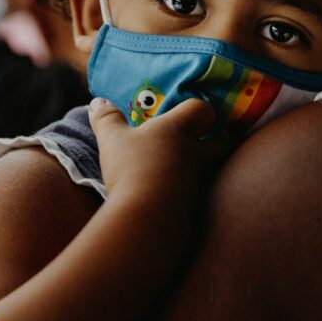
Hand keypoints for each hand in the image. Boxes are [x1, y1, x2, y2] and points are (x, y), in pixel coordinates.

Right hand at [87, 97, 231, 201]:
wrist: (148, 218)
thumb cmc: (132, 167)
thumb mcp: (112, 139)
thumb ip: (107, 118)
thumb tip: (97, 102)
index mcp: (179, 131)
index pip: (202, 110)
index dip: (199, 109)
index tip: (193, 110)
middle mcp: (196, 155)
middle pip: (224, 144)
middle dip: (222, 141)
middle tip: (213, 140)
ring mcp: (199, 184)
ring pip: (212, 172)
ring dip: (201, 171)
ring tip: (183, 173)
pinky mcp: (197, 211)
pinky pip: (198, 198)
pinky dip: (189, 197)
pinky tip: (174, 201)